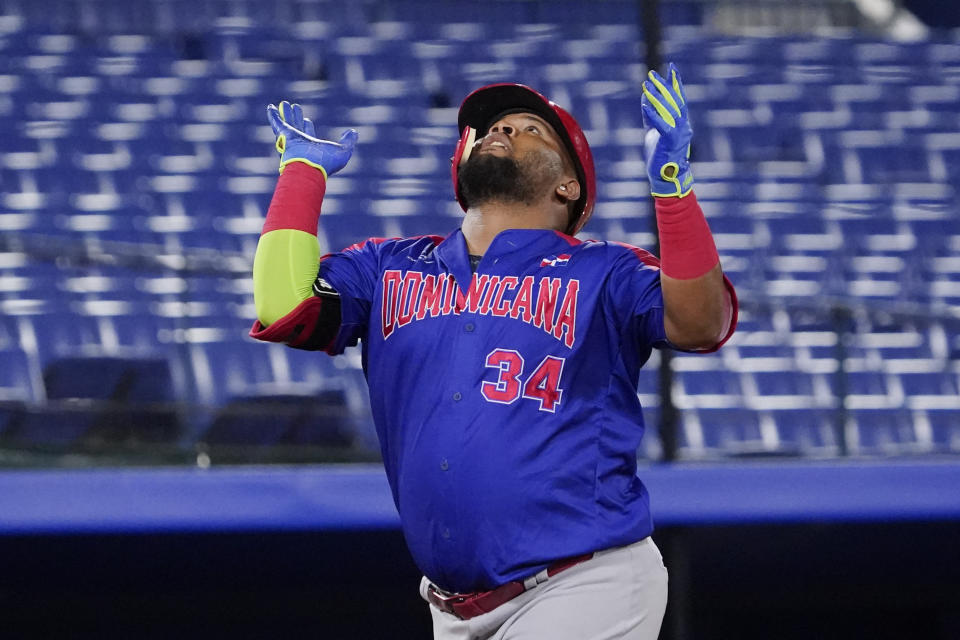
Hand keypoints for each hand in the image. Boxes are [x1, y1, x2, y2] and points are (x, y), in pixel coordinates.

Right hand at [266, 101, 357, 176]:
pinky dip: (273, 116)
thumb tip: (353, 132)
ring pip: (288, 123)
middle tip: (295, 108)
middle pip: (297, 127)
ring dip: (286, 114)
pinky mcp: (284, 135)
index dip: (307, 127)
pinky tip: (270, 107)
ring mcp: (291, 139)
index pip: (308, 134)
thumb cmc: (326, 163)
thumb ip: (349, 141)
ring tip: (285, 103)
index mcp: (312, 147)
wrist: (310, 168)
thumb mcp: (343, 151)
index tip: (307, 121)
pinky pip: (277, 124)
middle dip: (296, 118)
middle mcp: (300, 143)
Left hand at [641, 63, 693, 197]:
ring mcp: (679, 133)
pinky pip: (662, 125)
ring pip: (669, 110)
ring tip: (646, 84)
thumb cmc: (660, 156)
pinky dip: (653, 114)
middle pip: (674, 100)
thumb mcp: (654, 132)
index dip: (676, 83)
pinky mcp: (670, 141)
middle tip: (652, 73)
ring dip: (657, 96)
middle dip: (663, 85)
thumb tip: (645, 98)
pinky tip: (645, 104)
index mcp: (681, 122)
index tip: (672, 68)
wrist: (666, 177)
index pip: (679, 98)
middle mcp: (683, 125)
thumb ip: (651, 116)